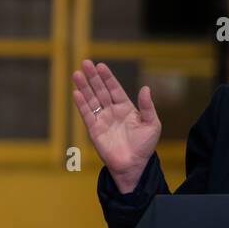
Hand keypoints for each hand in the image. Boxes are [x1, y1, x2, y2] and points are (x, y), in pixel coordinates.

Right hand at [72, 59, 161, 193]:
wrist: (134, 165)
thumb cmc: (144, 146)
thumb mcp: (152, 124)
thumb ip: (147, 106)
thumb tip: (146, 88)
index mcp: (126, 107)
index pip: (115, 88)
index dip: (108, 77)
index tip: (101, 65)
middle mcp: (112, 111)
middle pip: (100, 90)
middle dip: (93, 77)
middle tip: (85, 63)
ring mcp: (102, 120)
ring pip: (91, 100)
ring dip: (84, 87)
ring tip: (77, 74)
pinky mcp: (94, 131)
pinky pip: (87, 115)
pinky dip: (81, 104)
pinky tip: (76, 93)